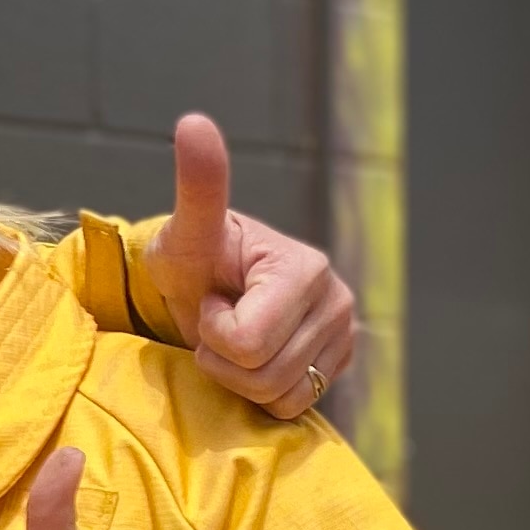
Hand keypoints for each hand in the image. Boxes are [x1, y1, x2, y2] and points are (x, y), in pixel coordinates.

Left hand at [138, 115, 355, 419]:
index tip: (212, 299)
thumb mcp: (185, 230)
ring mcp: (344, 334)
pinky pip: (294, 407)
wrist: (207, 284)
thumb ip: (197, 184)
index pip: (247, 342)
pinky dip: (264, 394)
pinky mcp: (338, 364)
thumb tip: (193, 121)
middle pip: (264, 374)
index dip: (213, 332)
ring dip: (240, 377)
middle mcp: (338, 298)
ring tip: (233, 337)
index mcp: (305, 267)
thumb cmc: (193, 258)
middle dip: (223, 358)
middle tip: (217, 323)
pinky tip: (255, 357)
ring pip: (279, 395)